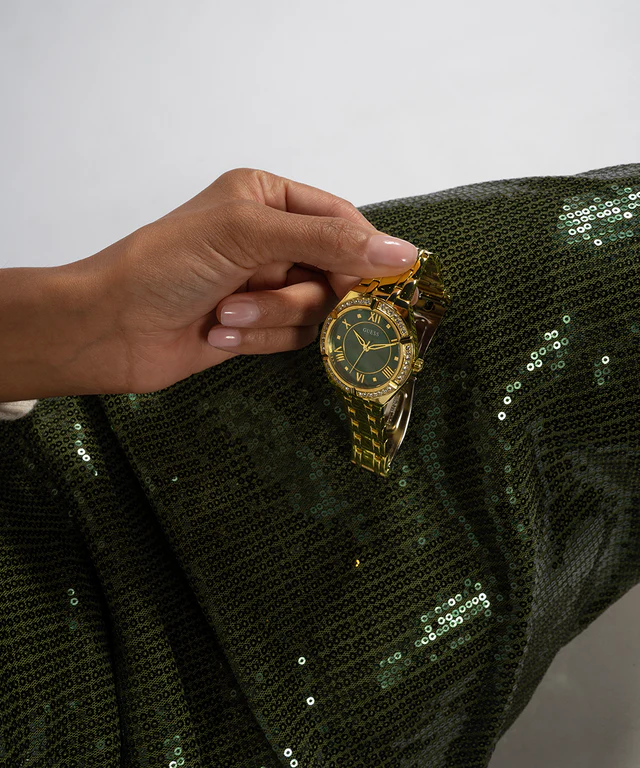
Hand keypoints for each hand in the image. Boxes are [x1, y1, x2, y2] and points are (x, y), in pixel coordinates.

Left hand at [60, 167, 419, 395]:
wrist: (111, 327)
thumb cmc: (167, 264)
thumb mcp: (248, 234)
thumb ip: (328, 240)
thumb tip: (402, 253)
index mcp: (269, 199)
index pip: (341, 220)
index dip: (362, 252)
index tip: (375, 282)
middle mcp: (272, 240)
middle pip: (335, 272)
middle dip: (300, 292)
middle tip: (276, 295)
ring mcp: (265, 285)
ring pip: (314, 310)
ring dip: (271, 317)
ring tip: (225, 314)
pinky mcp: (258, 325)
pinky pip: (290, 337)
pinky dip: (258, 338)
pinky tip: (220, 333)